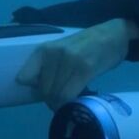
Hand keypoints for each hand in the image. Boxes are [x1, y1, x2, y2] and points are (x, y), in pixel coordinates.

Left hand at [17, 18, 137, 109]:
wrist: (114, 35)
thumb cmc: (86, 45)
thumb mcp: (60, 51)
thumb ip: (47, 67)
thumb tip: (36, 89)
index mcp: (44, 49)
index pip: (24, 77)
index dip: (33, 89)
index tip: (43, 91)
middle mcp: (54, 53)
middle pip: (44, 90)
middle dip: (50, 99)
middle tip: (60, 100)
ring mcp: (70, 60)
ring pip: (56, 94)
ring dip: (61, 103)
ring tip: (68, 100)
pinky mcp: (85, 69)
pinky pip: (69, 94)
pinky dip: (70, 102)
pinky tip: (75, 100)